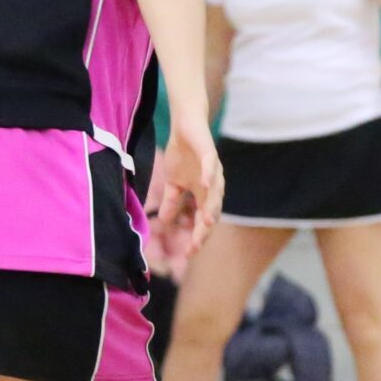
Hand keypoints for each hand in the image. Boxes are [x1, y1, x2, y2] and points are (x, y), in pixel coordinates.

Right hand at [146, 117, 222, 263]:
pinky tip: (205, 186)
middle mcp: (212, 187)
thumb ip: (172, 201)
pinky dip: (210, 176)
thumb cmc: (182, 155)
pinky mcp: (210, 155)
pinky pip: (211, 167)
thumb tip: (165, 222)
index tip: (189, 254)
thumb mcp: (173, 183)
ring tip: (206, 224)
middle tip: (196, 246)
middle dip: (203, 231)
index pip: (201, 220)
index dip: (196, 236)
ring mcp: (213, 172)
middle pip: (211, 213)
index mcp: (203, 195)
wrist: (186, 127)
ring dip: (211, 209)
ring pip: (215, 194)